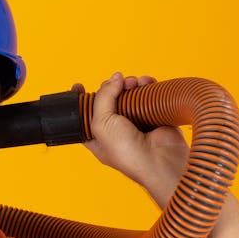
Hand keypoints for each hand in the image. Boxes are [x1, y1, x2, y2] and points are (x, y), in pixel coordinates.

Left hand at [77, 72, 189, 206]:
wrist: (159, 159)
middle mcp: (115, 129)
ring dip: (130, 83)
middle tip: (117, 84)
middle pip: (109, 99)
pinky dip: (147, 86)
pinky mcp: (153, 116)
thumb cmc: (127, 152)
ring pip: (129, 94)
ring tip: (134, 83)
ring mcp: (135, 122)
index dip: (82, 100)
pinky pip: (148, 95)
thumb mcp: (101, 123)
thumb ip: (103, 97)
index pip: (85, 114)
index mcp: (98, 136)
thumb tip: (115, 78)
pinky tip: (146, 83)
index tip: (79, 87)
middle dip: (111, 87)